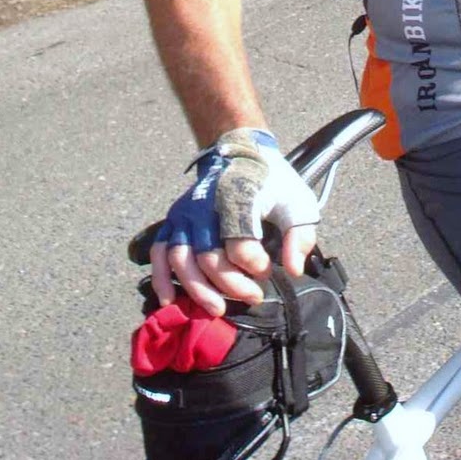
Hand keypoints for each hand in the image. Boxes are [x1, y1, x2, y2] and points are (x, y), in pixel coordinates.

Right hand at [150, 128, 319, 313]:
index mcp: (238, 197)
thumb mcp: (297, 201)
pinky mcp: (174, 218)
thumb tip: (293, 270)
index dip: (256, 266)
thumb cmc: (272, 181)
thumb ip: (301, 235)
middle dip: (231, 285)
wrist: (242, 151)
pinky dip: (161, 277)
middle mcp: (205, 205)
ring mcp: (186, 212)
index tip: (269, 271)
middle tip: (253, 296)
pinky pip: (159, 251)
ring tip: (218, 309)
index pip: (240, 245)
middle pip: (209, 257)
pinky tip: (170, 300)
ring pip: (181, 259)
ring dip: (198, 289)